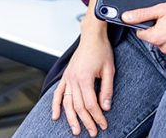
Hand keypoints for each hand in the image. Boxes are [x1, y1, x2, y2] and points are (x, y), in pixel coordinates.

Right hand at [52, 17, 113, 136]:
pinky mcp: (65, 76)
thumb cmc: (101, 50)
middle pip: (78, 107)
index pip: (91, 104)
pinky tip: (56, 116)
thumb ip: (107, 89)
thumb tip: (106, 107)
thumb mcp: (109, 69)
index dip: (97, 117)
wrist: (92, 36)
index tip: (103, 124)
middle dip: (86, 121)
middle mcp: (73, 79)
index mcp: (85, 78)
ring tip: (76, 130)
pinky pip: (58, 93)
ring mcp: (68, 78)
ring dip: (71, 118)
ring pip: (67, 103)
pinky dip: (55, 105)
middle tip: (93, 132)